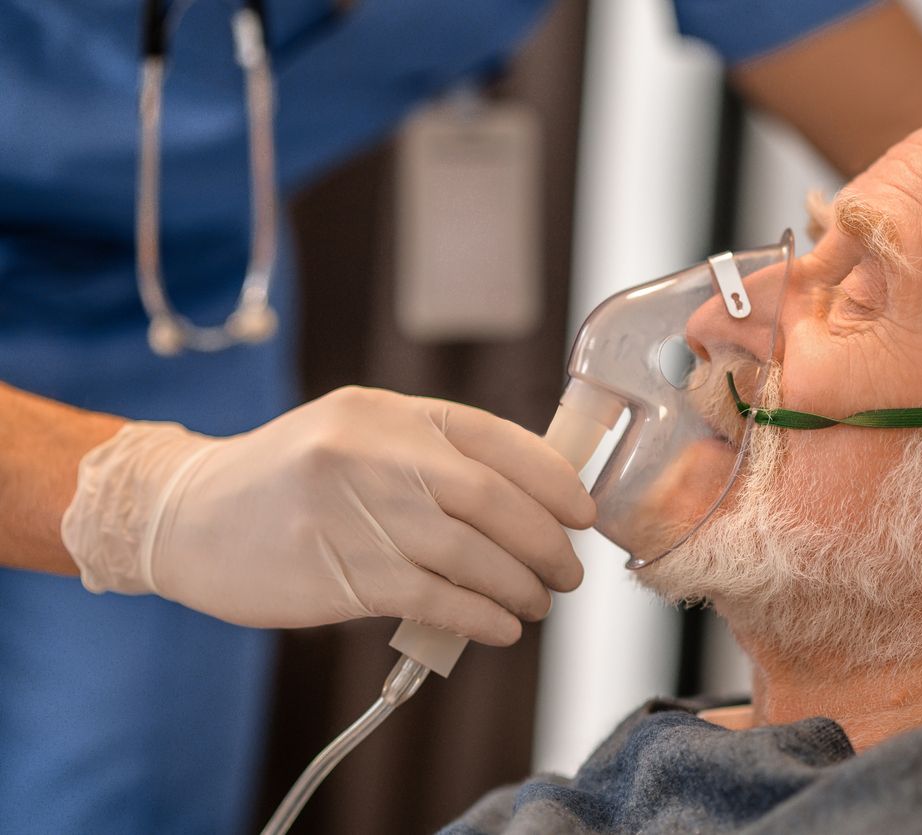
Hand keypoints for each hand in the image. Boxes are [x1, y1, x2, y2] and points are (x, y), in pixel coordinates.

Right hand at [61, 387, 595, 644]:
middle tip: (567, 571)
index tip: (581, 513)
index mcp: (390, 412)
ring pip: (470, 554)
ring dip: (519, 585)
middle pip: (495, 501)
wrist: (186, 514)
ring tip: (537, 602)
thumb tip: (525, 501)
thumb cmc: (288, 479)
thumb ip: (432, 457)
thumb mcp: (358, 436)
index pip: (498, 440)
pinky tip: (499, 626)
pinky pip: (433, 598)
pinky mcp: (339, 574)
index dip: (554, 480)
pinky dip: (479, 616)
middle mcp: (376, 453)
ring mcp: (356, 512)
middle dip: (547, 543)